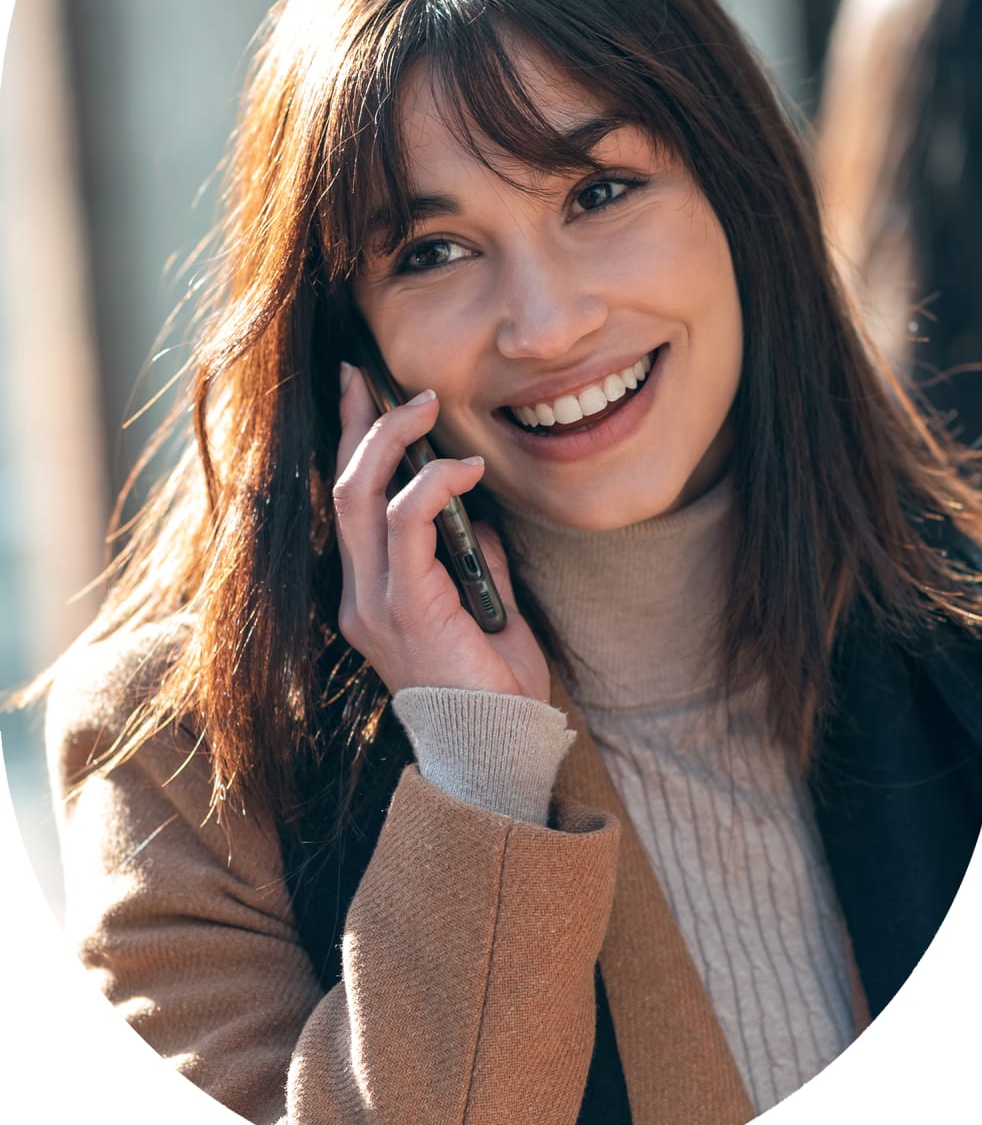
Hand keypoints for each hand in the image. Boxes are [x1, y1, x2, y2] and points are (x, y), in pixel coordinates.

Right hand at [333, 364, 550, 701]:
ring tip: (424, 406)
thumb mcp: (485, 607)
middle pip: (342, 488)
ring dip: (391, 440)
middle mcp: (359, 596)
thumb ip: (470, 558)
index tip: (355, 391)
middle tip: (371, 376)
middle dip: (355, 424)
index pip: (348, 505)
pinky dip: (432, 484)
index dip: (348, 443)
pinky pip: (405, 523)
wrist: (496, 748)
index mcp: (371, 595)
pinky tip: (463, 468)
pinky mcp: (404, 607)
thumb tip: (472, 513)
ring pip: (360, 495)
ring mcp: (374, 602)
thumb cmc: (494, 689)